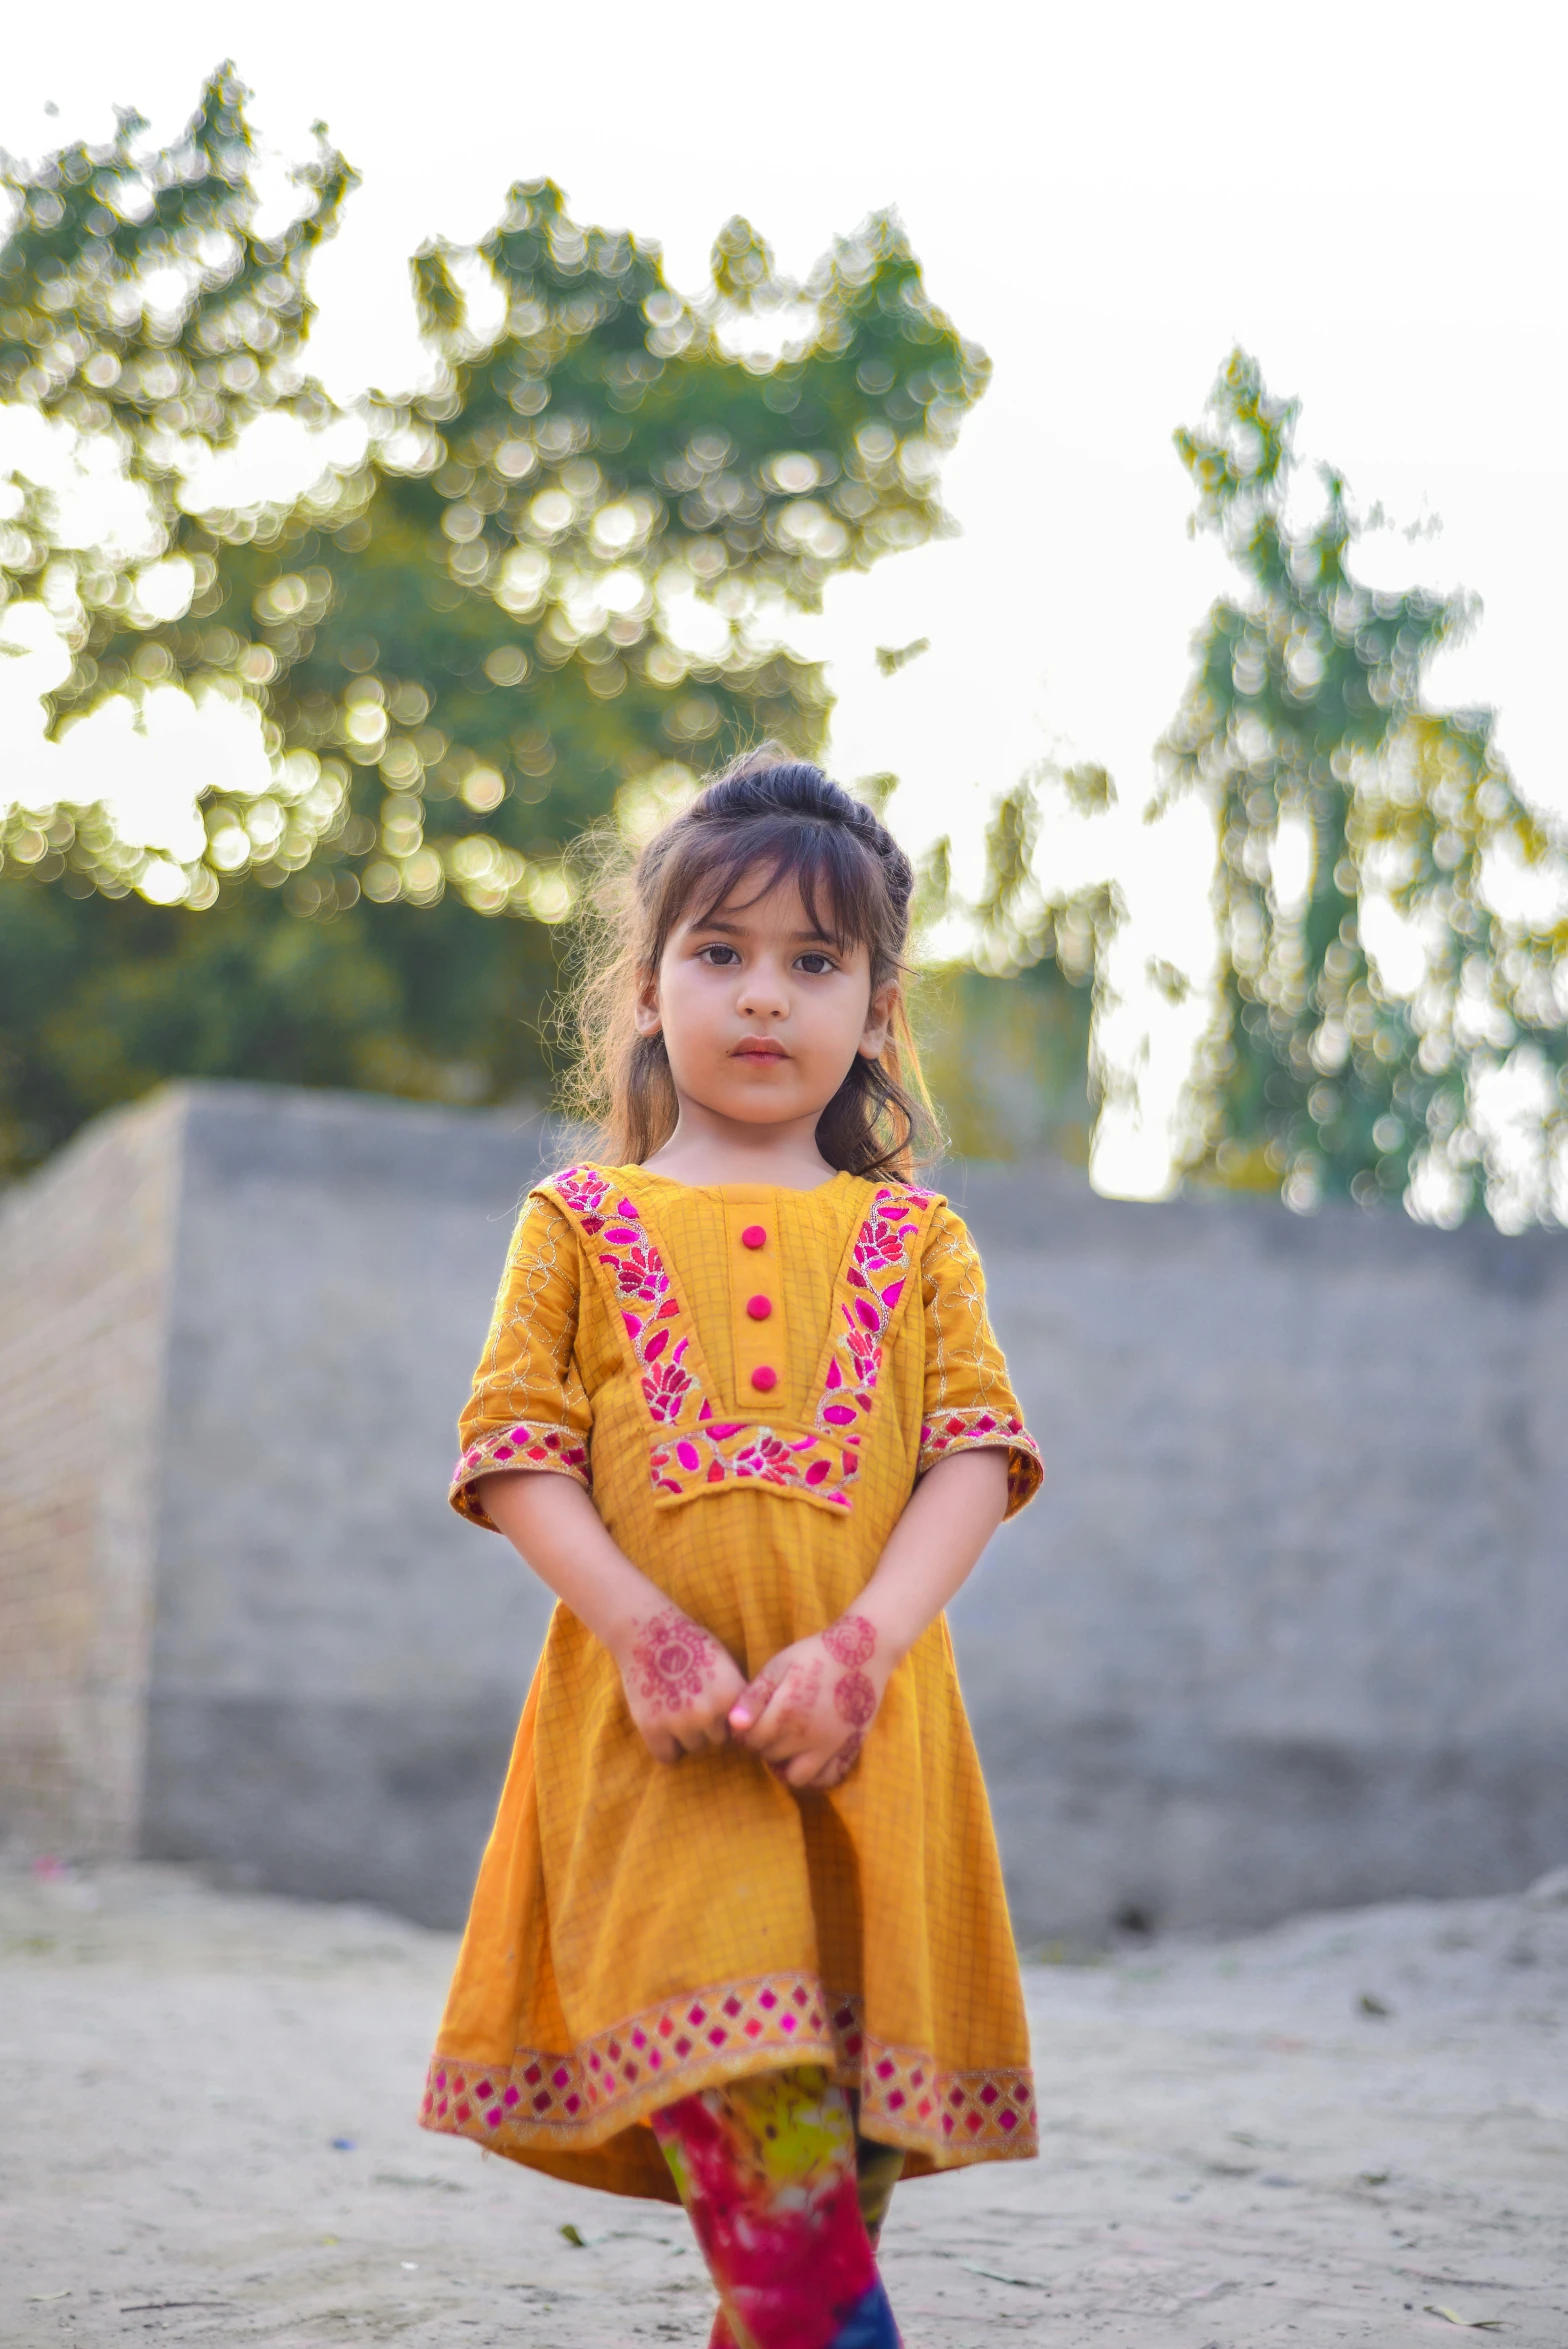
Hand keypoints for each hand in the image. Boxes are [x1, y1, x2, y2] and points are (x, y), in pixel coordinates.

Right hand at [615, 1607, 748, 1763]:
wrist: (649, 1632)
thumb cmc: (690, 1644)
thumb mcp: (725, 1665)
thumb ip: (735, 1697)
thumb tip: (743, 1730)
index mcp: (731, 1696)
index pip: (740, 1728)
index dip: (728, 1717)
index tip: (716, 1704)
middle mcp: (709, 1713)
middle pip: (717, 1740)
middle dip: (707, 1726)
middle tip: (691, 1702)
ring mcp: (680, 1722)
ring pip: (693, 1747)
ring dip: (686, 1735)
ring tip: (675, 1707)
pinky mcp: (653, 1728)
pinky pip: (667, 1756)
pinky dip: (664, 1745)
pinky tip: (661, 1723)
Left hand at [727, 1612, 887, 1790]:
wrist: (862, 1651)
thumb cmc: (814, 1655)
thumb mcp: (779, 1666)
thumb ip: (754, 1697)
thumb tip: (734, 1726)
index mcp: (786, 1711)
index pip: (751, 1740)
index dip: (746, 1733)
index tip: (751, 1723)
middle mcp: (808, 1734)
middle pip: (771, 1757)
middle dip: (765, 1746)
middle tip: (771, 1729)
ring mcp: (831, 1745)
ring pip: (796, 1777)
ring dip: (787, 1765)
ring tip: (788, 1745)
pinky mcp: (850, 1749)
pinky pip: (827, 1778)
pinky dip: (815, 1775)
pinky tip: (810, 1756)